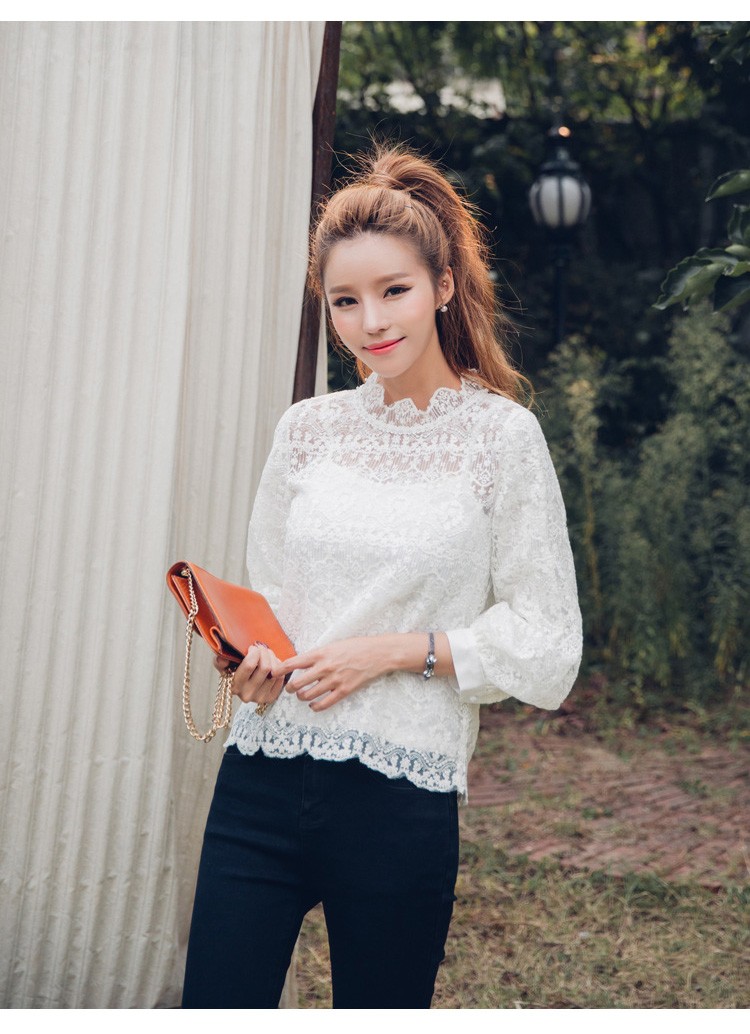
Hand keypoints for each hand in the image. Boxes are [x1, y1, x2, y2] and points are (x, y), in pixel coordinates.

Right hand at [214, 642, 284, 709]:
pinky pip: (280, 678)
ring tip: (266, 654)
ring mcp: (260, 698)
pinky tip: (272, 664)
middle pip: (265, 667)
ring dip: (272, 658)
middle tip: (261, 648)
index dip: (254, 652)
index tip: (253, 647)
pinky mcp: (270, 698)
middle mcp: (247, 695)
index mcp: (234, 686)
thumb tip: (223, 659)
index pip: (249, 665)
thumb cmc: (234, 669)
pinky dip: (278, 668)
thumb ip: (220, 660)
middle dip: (264, 653)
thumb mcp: (224, 664)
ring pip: (274, 671)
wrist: (244, 682)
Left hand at [273, 636, 390, 712]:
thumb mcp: (333, 645)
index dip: (280, 669)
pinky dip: (315, 706)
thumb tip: (301, 662)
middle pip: (297, 682)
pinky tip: (313, 705)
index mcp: (321, 653)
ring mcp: (334, 680)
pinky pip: (323, 704)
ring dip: (301, 697)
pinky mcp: (344, 691)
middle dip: (290, 688)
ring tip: (302, 695)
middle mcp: (325, 667)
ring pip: (308, 695)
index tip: (274, 673)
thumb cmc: (356, 646)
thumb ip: (317, 654)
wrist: (378, 653)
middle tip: (289, 688)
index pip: (293, 662)